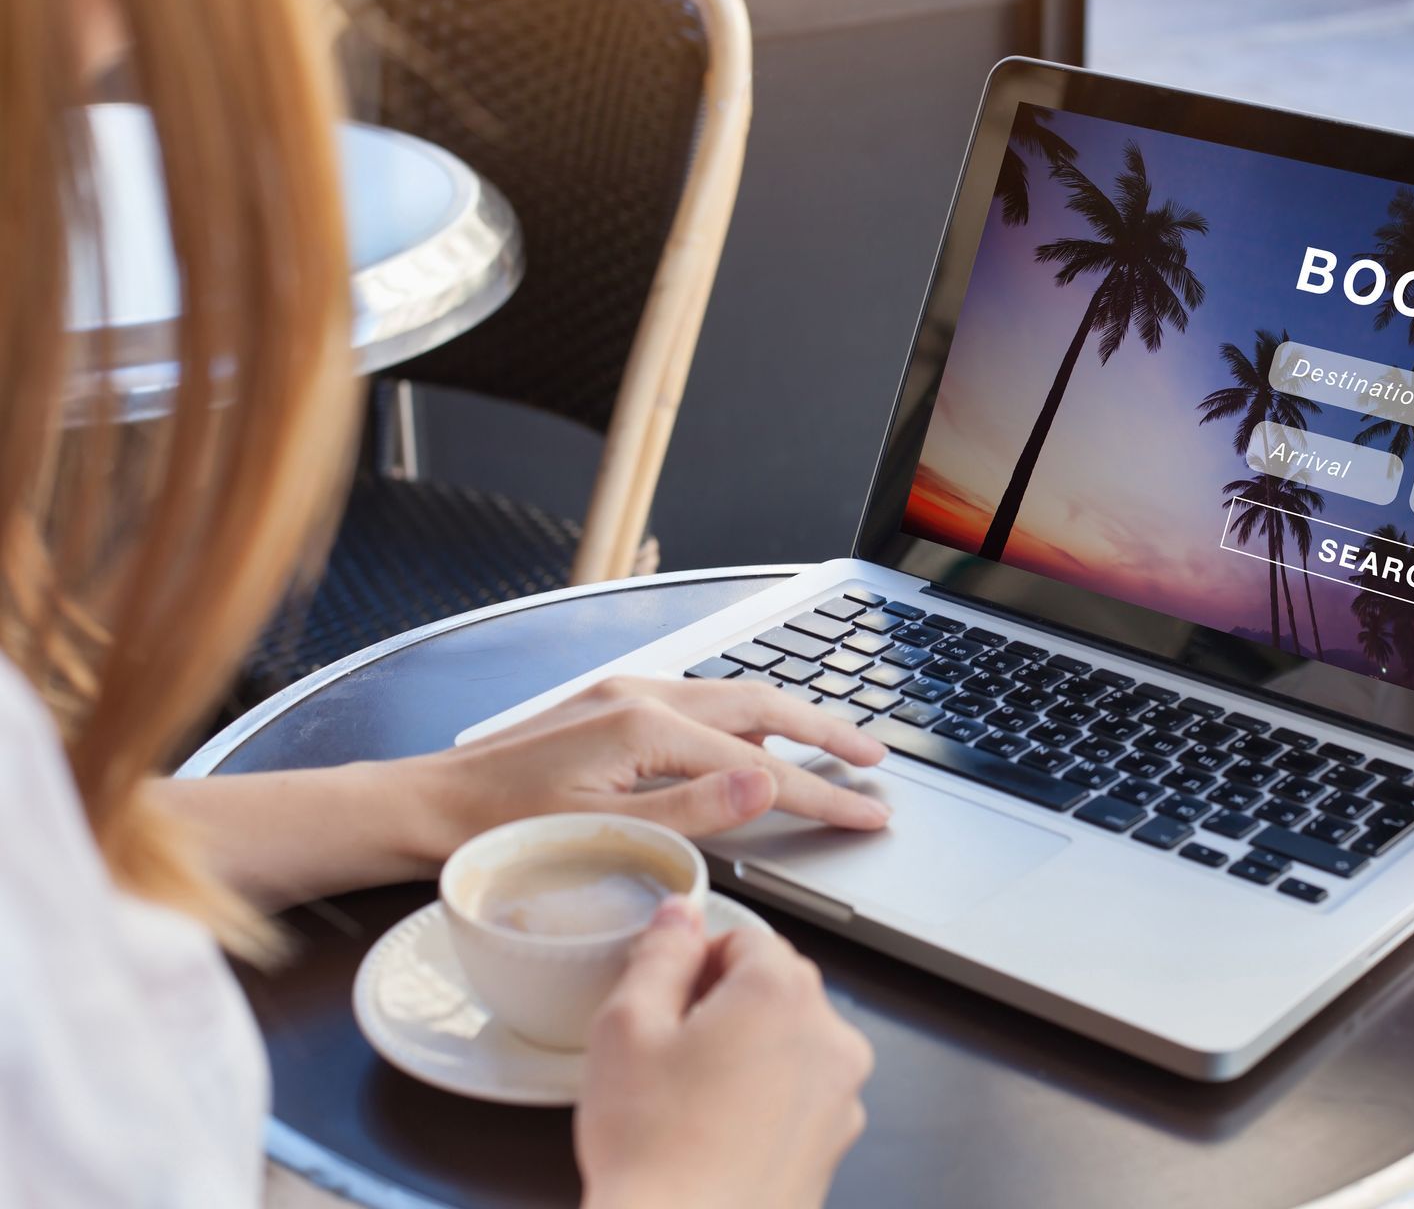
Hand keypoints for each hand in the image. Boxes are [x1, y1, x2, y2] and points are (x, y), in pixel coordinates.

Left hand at [420, 676, 890, 857]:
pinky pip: (698, 704)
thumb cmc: (500, 830)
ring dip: (788, 720)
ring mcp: (624, 694)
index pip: (762, 765)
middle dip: (825, 730)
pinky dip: (742, 721)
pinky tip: (751, 743)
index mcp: (645, 726)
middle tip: (874, 759)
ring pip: (732, 699)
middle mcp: (641, 695)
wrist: (424, 807)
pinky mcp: (610, 706)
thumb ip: (695, 810)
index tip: (870, 811)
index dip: (823, 793)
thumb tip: (769, 780)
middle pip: (761, 704)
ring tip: (832, 746)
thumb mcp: (605, 833)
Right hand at [576, 897, 872, 1208]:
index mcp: (782, 992)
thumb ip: (660, 953)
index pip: (746, 937)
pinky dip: (765, 1100)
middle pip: (774, 987)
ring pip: (788, 1042)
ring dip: (747, 1053)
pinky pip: (799, 1095)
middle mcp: (828, 1036)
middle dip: (723, 1005)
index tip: (666, 1000)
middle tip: (668, 1052)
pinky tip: (716, 1133)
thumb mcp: (627, 1026)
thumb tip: (680, 915)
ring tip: (689, 1099)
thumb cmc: (654, 1150)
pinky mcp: (836, 1142)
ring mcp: (840, 1094)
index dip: (696, 964)